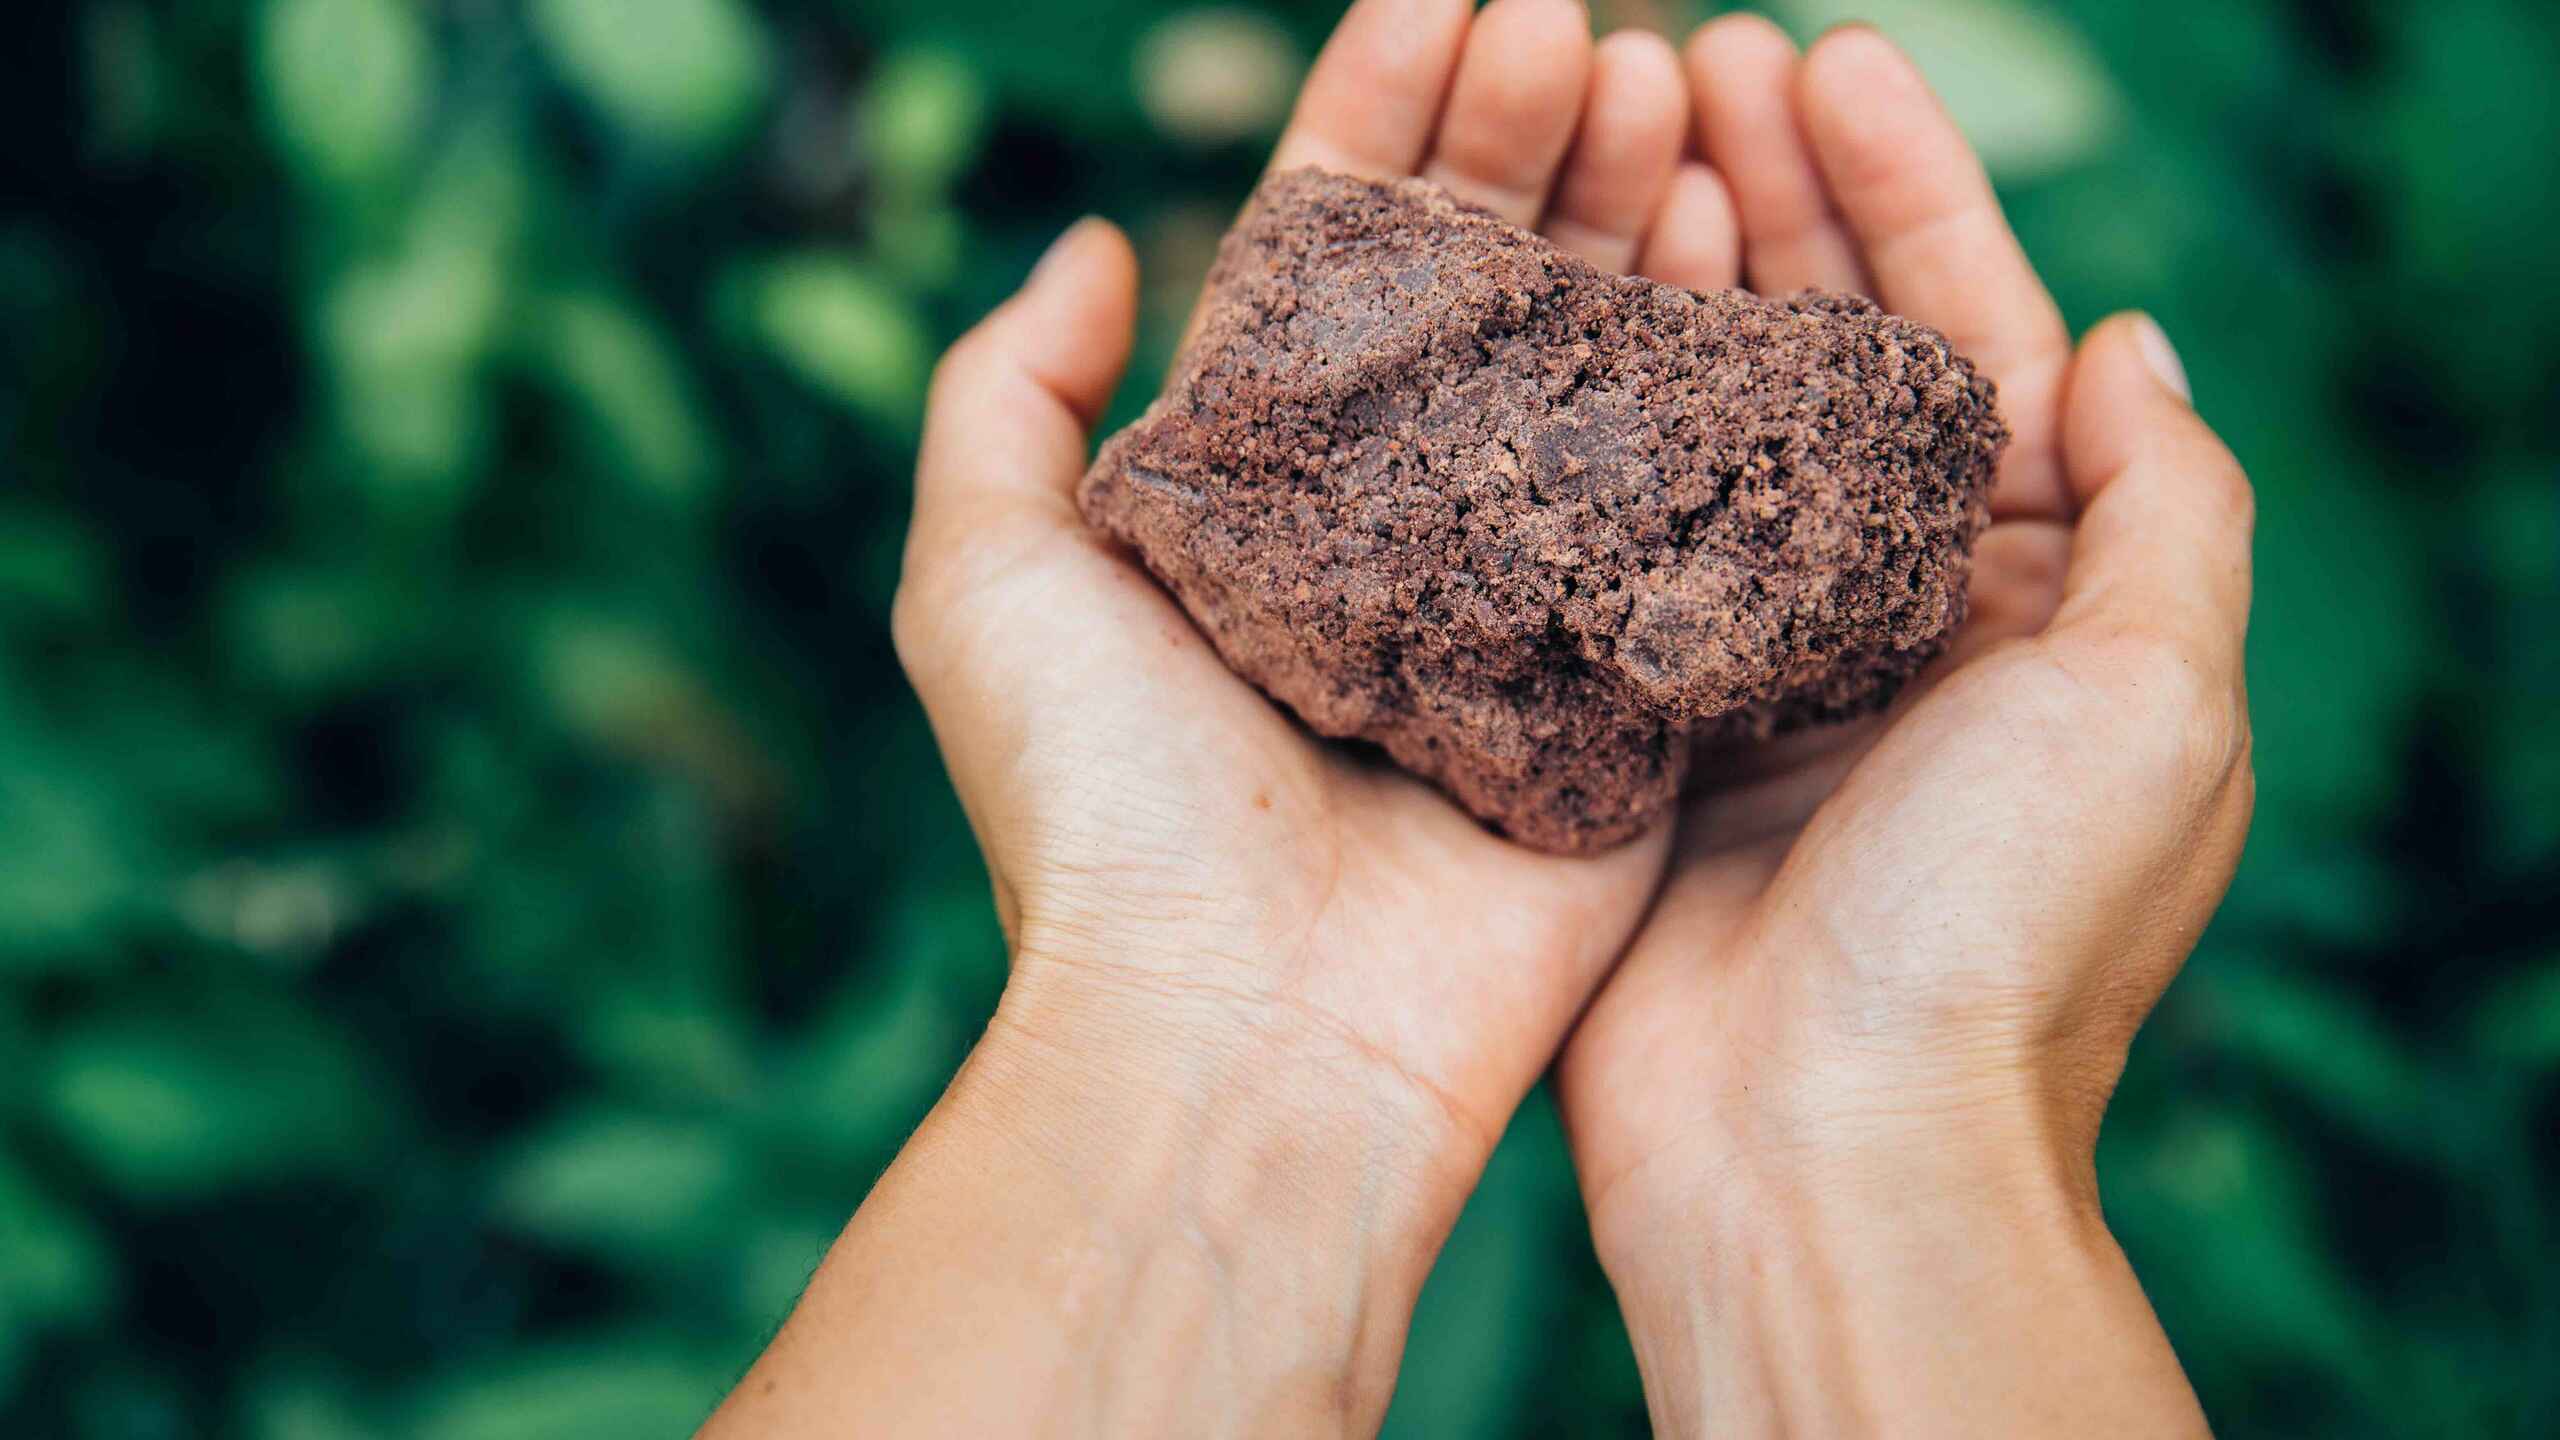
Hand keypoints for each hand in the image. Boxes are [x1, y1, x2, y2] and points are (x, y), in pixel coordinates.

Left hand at [710, 2, 1739, 1432]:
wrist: (1244, 1034)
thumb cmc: (1097, 810)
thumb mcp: (981, 577)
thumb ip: (1004, 396)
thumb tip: (1095, 236)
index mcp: (1257, 486)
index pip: (1328, 257)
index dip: (1382, 116)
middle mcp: (1397, 522)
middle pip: (1479, 286)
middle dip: (1524, 138)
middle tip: (1582, 22)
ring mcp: (1524, 592)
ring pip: (1597, 361)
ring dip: (1631, 213)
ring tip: (1667, 77)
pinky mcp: (1627, 677)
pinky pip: (1689, 495)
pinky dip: (1721, 366)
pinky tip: (1744, 242)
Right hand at [1552, 21, 2248, 1437]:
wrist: (1820, 1150)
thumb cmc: (2001, 933)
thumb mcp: (2157, 702)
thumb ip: (2171, 506)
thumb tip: (2134, 338)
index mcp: (2036, 602)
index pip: (1978, 344)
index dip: (1909, 195)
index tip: (1825, 62)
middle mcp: (1893, 619)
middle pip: (1828, 359)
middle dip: (1769, 200)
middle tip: (1685, 58)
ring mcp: (1749, 666)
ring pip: (1704, 425)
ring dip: (1667, 277)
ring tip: (1606, 133)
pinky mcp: (1629, 723)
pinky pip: (1600, 535)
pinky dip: (1577, 421)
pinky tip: (1532, 311)